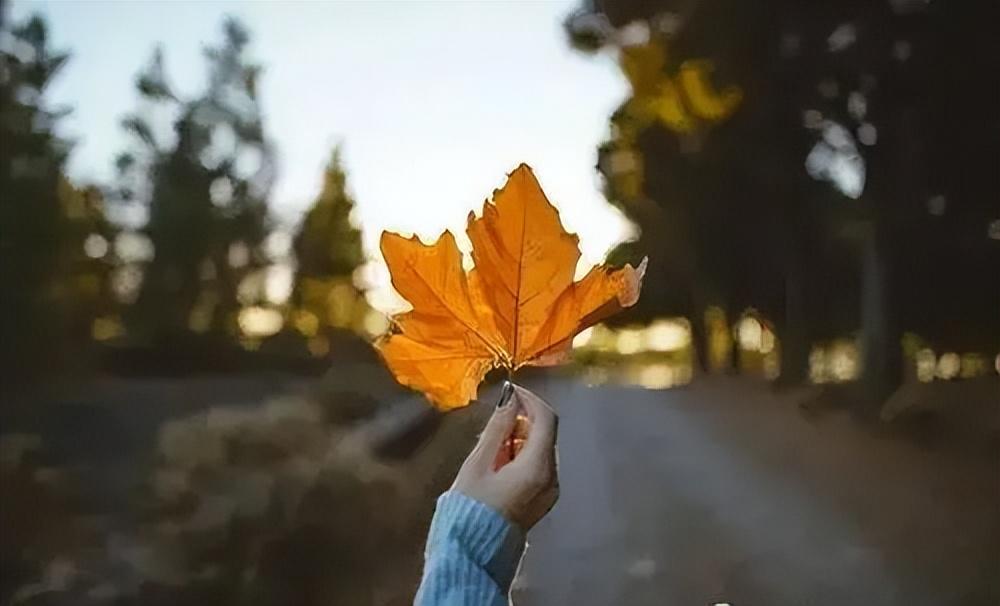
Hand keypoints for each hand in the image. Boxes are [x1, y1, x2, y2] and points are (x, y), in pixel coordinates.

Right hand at [452, 382, 558, 530]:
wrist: (473, 554)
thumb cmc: (469, 508)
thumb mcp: (478, 464)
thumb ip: (496, 429)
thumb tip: (510, 400)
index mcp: (537, 467)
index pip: (546, 418)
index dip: (530, 399)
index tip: (510, 391)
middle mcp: (551, 478)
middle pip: (546, 434)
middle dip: (523, 420)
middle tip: (493, 425)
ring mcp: (550, 491)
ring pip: (542, 449)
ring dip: (520, 439)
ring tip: (490, 450)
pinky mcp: (543, 499)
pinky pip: (538, 466)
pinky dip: (522, 456)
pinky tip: (498, 466)